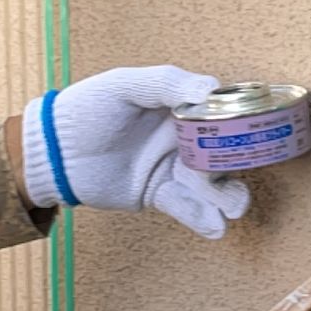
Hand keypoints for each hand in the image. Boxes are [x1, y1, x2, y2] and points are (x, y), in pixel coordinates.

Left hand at [18, 65, 250, 238]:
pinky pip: (184, 207)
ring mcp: (172, 168)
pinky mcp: (157, 195)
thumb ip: (167, 84)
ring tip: (233, 209)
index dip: (240, 122)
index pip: (219, 112)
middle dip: (238, 168)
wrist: (53, 151)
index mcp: (178, 106)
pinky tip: (214, 227)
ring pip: (209, 184)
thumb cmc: (87, 108)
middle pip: (222, 152)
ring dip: (225, 197)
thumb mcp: (124, 85)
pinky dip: (200, 217)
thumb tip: (210, 89)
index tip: (256, 132)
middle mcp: (182, 137)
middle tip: (244, 176)